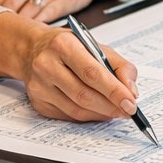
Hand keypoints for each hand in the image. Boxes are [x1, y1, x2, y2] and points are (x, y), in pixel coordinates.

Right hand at [19, 23, 141, 122]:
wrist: (31, 49)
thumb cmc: (68, 46)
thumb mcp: (95, 45)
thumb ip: (119, 65)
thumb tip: (131, 91)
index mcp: (63, 45)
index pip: (92, 73)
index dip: (114, 91)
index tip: (131, 102)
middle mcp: (47, 65)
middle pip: (84, 95)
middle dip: (111, 106)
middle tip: (128, 110)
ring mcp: (39, 86)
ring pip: (76, 110)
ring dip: (101, 114)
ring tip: (116, 111)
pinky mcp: (38, 102)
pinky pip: (68, 116)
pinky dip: (88, 116)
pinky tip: (98, 111)